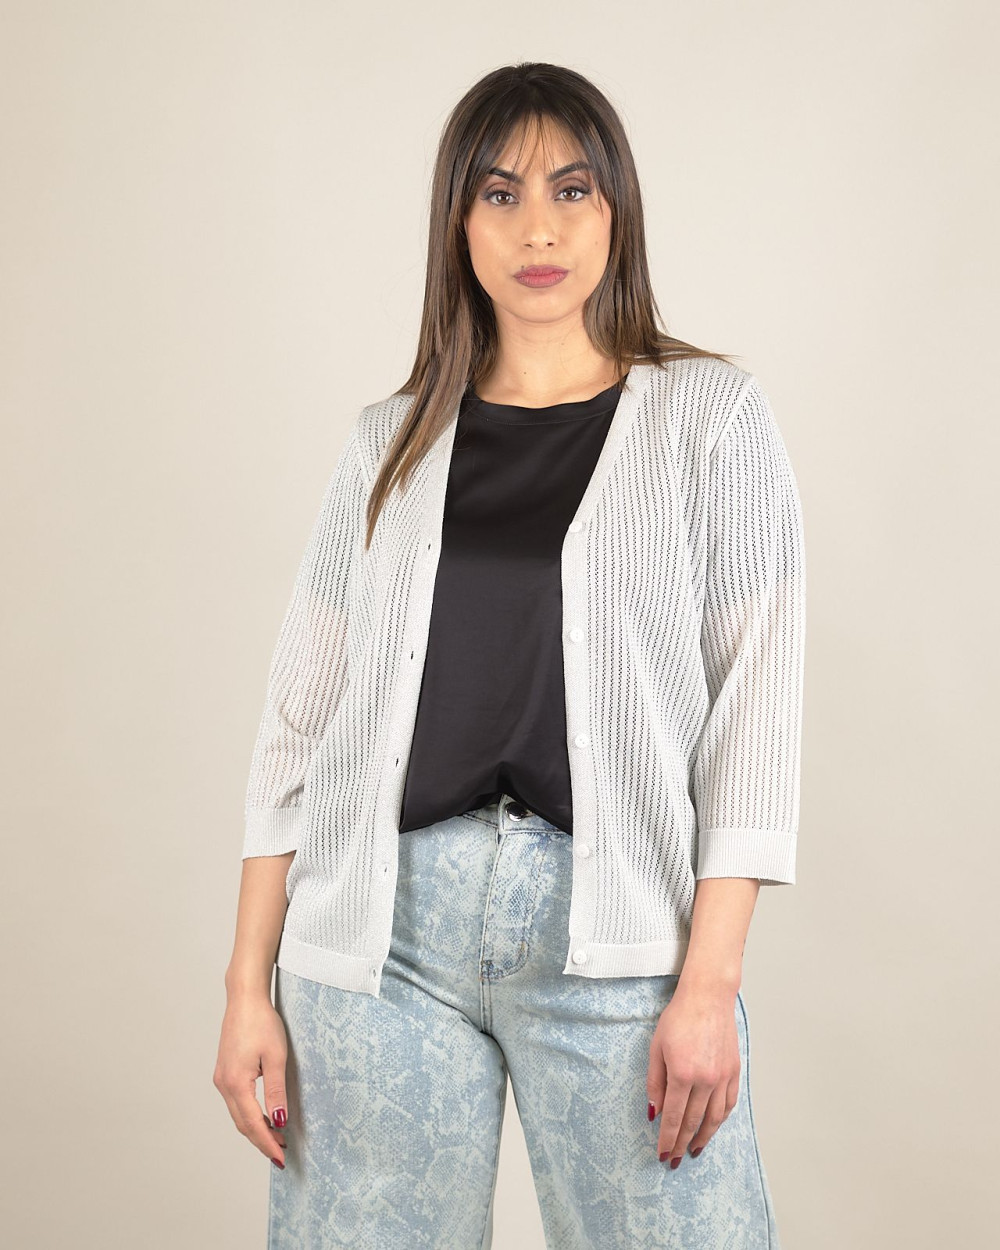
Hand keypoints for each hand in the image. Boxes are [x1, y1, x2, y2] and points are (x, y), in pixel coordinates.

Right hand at [213, 988, 289, 1167]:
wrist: (245, 999)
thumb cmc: (262, 1022)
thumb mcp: (276, 1057)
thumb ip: (276, 1091)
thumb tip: (279, 1121)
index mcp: (236, 1083)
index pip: (252, 1124)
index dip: (267, 1143)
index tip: (281, 1158)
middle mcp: (224, 1084)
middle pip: (242, 1124)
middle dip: (261, 1141)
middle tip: (281, 1154)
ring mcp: (222, 1078)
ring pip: (238, 1114)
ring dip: (256, 1128)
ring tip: (277, 1137)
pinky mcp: (225, 1071)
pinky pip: (236, 1102)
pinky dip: (250, 1114)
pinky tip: (264, 1115)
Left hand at [646, 981, 740, 1166]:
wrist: (708, 997)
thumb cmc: (679, 1018)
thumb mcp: (657, 1047)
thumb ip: (655, 1081)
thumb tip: (653, 1111)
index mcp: (682, 1074)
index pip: (672, 1117)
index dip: (667, 1139)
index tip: (663, 1154)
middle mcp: (705, 1080)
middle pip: (692, 1122)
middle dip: (682, 1144)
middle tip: (675, 1159)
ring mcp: (722, 1077)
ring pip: (714, 1118)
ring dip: (703, 1137)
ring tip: (694, 1150)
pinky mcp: (734, 1072)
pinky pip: (728, 1104)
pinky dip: (720, 1119)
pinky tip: (712, 1126)